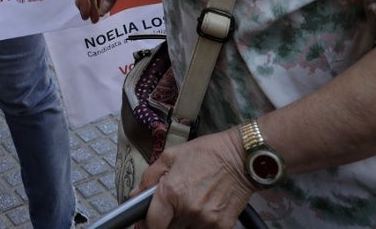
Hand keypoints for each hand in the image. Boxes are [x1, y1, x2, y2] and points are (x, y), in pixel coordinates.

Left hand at [138, 130, 255, 228]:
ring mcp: (206, 220)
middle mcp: (188, 209)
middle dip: (165, 222)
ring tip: (188, 206)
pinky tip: (202, 210)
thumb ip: (149, 178)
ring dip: (182, 224)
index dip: (147, 225)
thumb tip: (135, 196)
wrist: (241, 158)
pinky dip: (199, 225)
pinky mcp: (222, 226)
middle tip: (169, 210)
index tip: (146, 223)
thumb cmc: (206, 153)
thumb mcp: (170, 156)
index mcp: (172, 192)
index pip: (152, 224)